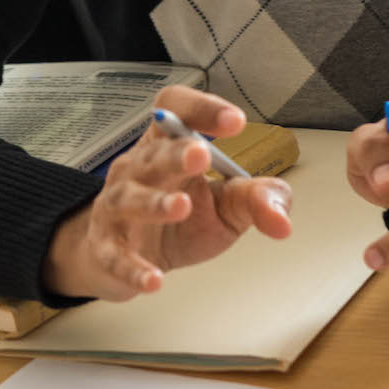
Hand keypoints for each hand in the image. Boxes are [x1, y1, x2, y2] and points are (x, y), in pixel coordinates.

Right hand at [41, 88, 291, 300]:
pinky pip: (116, 257)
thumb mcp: (226, 207)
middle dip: (176, 153)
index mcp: (167, 147)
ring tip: (181, 207)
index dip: (201, 109)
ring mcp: (117, 209)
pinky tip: (154, 280)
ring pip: (129, 199)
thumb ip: (256, 201)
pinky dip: (133, 268)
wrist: (125, 260)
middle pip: (153, 154)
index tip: (235, 122)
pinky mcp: (106, 249)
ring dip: (154, 203)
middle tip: (200, 156)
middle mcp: (137, 170)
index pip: (176, 110)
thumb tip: (282, 221)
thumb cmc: (181, 224)